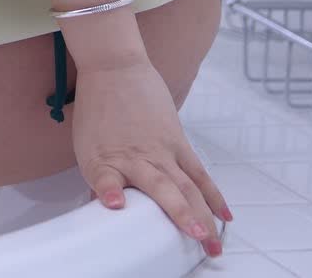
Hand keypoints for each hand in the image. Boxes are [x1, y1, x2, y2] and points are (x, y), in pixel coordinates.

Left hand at [70, 57, 230, 256]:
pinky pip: (198, 172)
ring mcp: (161, 150)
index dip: (109, 191)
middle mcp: (136, 157)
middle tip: (197, 243)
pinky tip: (223, 216)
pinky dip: (212, 195)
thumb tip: (112, 212)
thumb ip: (102, 182)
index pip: (105, 180)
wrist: (113, 67)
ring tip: (212, 241)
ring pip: (187, 186)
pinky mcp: (177, 141)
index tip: (116, 204)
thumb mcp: (87, 147)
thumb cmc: (97, 108)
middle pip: (162, 190)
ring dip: (202, 214)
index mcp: (105, 159)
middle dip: (181, 217)